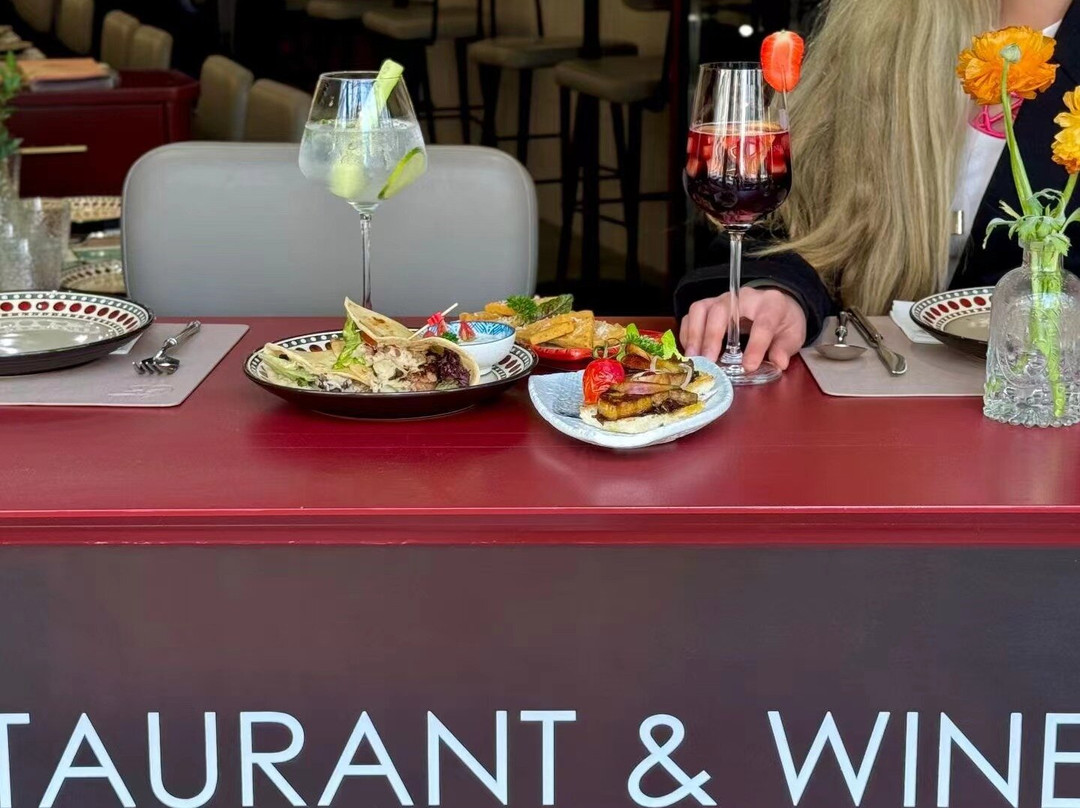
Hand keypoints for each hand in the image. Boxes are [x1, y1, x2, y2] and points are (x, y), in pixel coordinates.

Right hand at [680, 287, 806, 369]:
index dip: (755, 345)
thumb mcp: (793, 335)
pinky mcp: (710, 306)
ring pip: (701, 308)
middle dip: (713, 336)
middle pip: (722, 310)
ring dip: (695, 334)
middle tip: (708, 361)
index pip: (763, 322)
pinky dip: (688, 333)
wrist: (776, 305)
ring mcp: (723, 299)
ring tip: (694, 357)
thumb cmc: (782, 322)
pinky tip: (690, 351)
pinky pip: (692, 315)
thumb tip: (778, 362)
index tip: (748, 366)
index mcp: (770, 304)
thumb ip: (785, 348)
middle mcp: (743, 297)